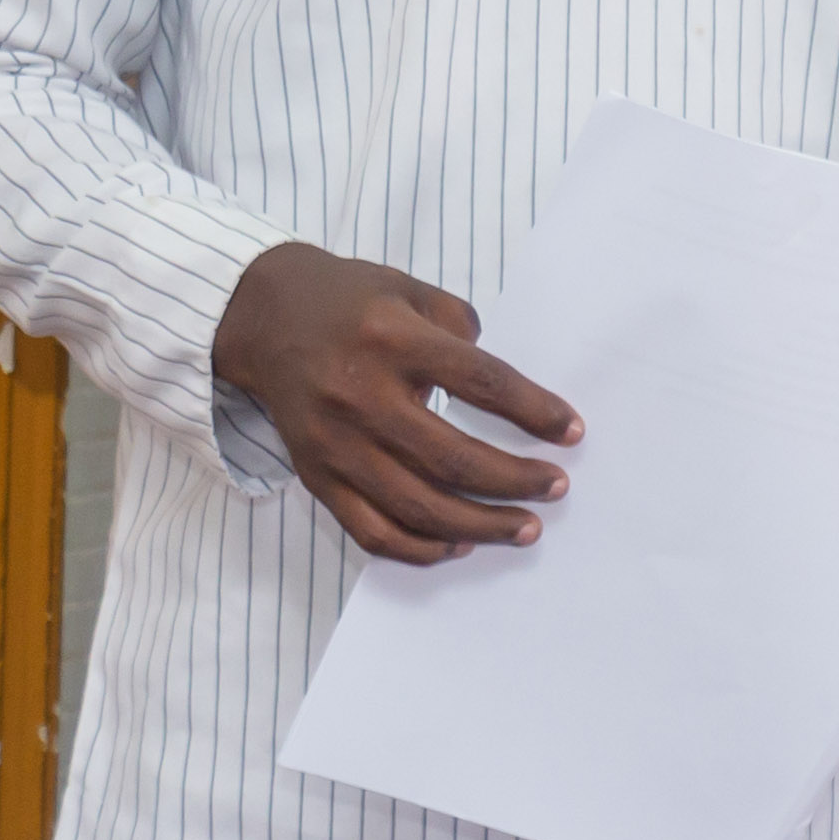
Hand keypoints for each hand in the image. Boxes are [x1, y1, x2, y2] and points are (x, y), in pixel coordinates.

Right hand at [211, 238, 581, 565]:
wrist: (266, 319)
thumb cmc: (352, 301)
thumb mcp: (412, 291)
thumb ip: (462, 331)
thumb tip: (505, 390)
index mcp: (393, 339)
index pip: (481, 383)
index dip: (534, 410)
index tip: (572, 431)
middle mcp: (360, 395)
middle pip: (452, 456)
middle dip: (516, 480)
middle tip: (558, 487)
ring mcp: (335, 444)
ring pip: (416, 505)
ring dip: (480, 525)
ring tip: (525, 527)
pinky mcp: (316, 476)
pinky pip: (370, 530)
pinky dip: (418, 548)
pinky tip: (458, 545)